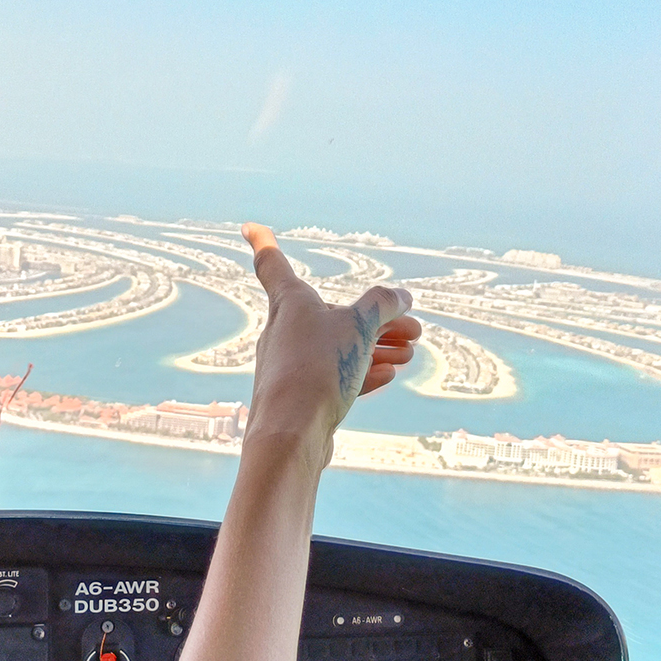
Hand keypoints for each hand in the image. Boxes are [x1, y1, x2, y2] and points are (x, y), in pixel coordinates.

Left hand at [241, 222, 420, 460]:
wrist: (291, 434)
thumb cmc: (317, 369)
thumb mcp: (359, 326)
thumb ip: (383, 304)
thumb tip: (402, 296)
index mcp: (289, 302)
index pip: (272, 263)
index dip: (263, 241)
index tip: (248, 226)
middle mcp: (284, 330)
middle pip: (332, 314)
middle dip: (375, 318)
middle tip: (412, 326)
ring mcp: (290, 364)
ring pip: (338, 346)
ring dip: (376, 346)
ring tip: (409, 352)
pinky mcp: (300, 396)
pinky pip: (335, 375)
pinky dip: (362, 371)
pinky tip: (388, 374)